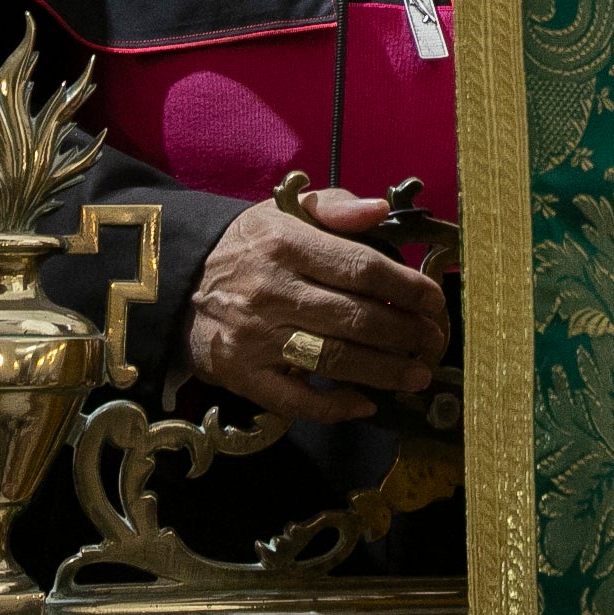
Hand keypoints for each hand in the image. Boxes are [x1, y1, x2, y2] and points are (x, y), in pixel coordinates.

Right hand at [185, 188, 451, 422]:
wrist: (177, 281)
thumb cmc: (250, 245)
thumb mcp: (285, 210)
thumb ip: (336, 207)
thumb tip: (380, 209)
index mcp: (287, 243)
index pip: (362, 267)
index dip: (408, 286)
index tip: (436, 300)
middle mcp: (272, 290)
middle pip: (356, 318)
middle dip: (406, 334)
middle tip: (435, 342)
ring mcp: (255, 337)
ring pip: (333, 360)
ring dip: (384, 372)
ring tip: (418, 377)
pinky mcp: (241, 374)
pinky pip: (295, 400)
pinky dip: (334, 407)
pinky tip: (366, 404)